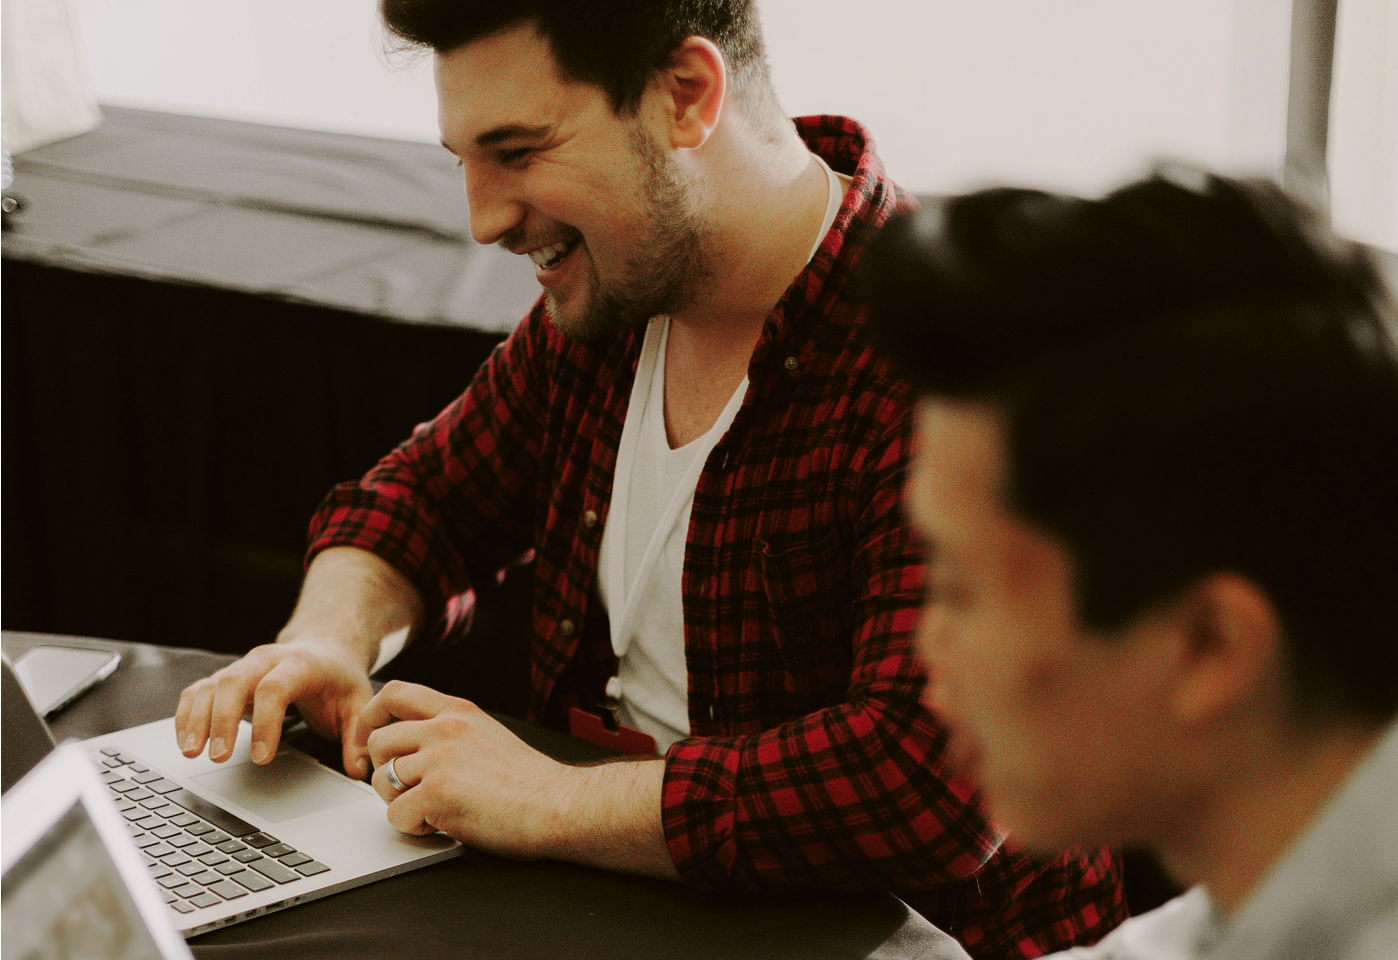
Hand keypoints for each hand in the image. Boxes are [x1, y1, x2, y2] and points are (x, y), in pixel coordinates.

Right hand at [175, 642, 374, 775]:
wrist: (325, 647)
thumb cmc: (339, 678)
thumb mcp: (359, 702)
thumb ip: (358, 736)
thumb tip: (360, 770)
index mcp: (301, 664)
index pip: (275, 688)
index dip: (265, 722)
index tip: (261, 758)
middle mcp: (266, 660)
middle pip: (234, 681)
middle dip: (222, 719)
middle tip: (218, 757)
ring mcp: (244, 667)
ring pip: (211, 685)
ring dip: (197, 718)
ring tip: (192, 753)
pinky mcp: (227, 678)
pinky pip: (198, 691)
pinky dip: (187, 714)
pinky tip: (185, 742)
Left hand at [356, 681, 573, 859]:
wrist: (559, 805)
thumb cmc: (529, 782)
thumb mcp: (486, 734)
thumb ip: (451, 731)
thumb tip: (412, 744)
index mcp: (458, 711)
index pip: (395, 693)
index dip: (372, 716)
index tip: (371, 741)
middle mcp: (445, 729)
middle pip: (379, 740)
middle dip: (383, 770)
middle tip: (405, 791)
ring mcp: (440, 759)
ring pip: (381, 779)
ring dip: (397, 801)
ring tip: (430, 810)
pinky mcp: (437, 794)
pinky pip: (395, 814)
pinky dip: (412, 827)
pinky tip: (440, 825)